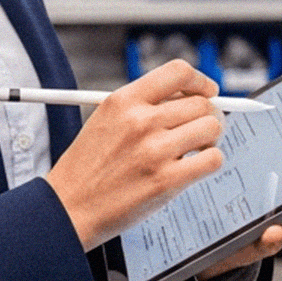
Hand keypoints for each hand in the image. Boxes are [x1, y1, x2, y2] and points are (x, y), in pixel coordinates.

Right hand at [46, 60, 225, 249]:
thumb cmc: (87, 168)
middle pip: (201, 102)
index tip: (208, 90)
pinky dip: (211, 161)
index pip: (178, 72)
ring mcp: (154, 151)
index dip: (201, 80)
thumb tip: (189, 97)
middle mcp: (140, 121)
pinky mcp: (166, 181)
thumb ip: (144, 105)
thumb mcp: (105, 120)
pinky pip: (212, 159)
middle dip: (209, 113)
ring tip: (197, 148)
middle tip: (203, 127)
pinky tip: (195, 166)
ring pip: (212, 127)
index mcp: (123, 100)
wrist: (69, 208)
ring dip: (211, 138)